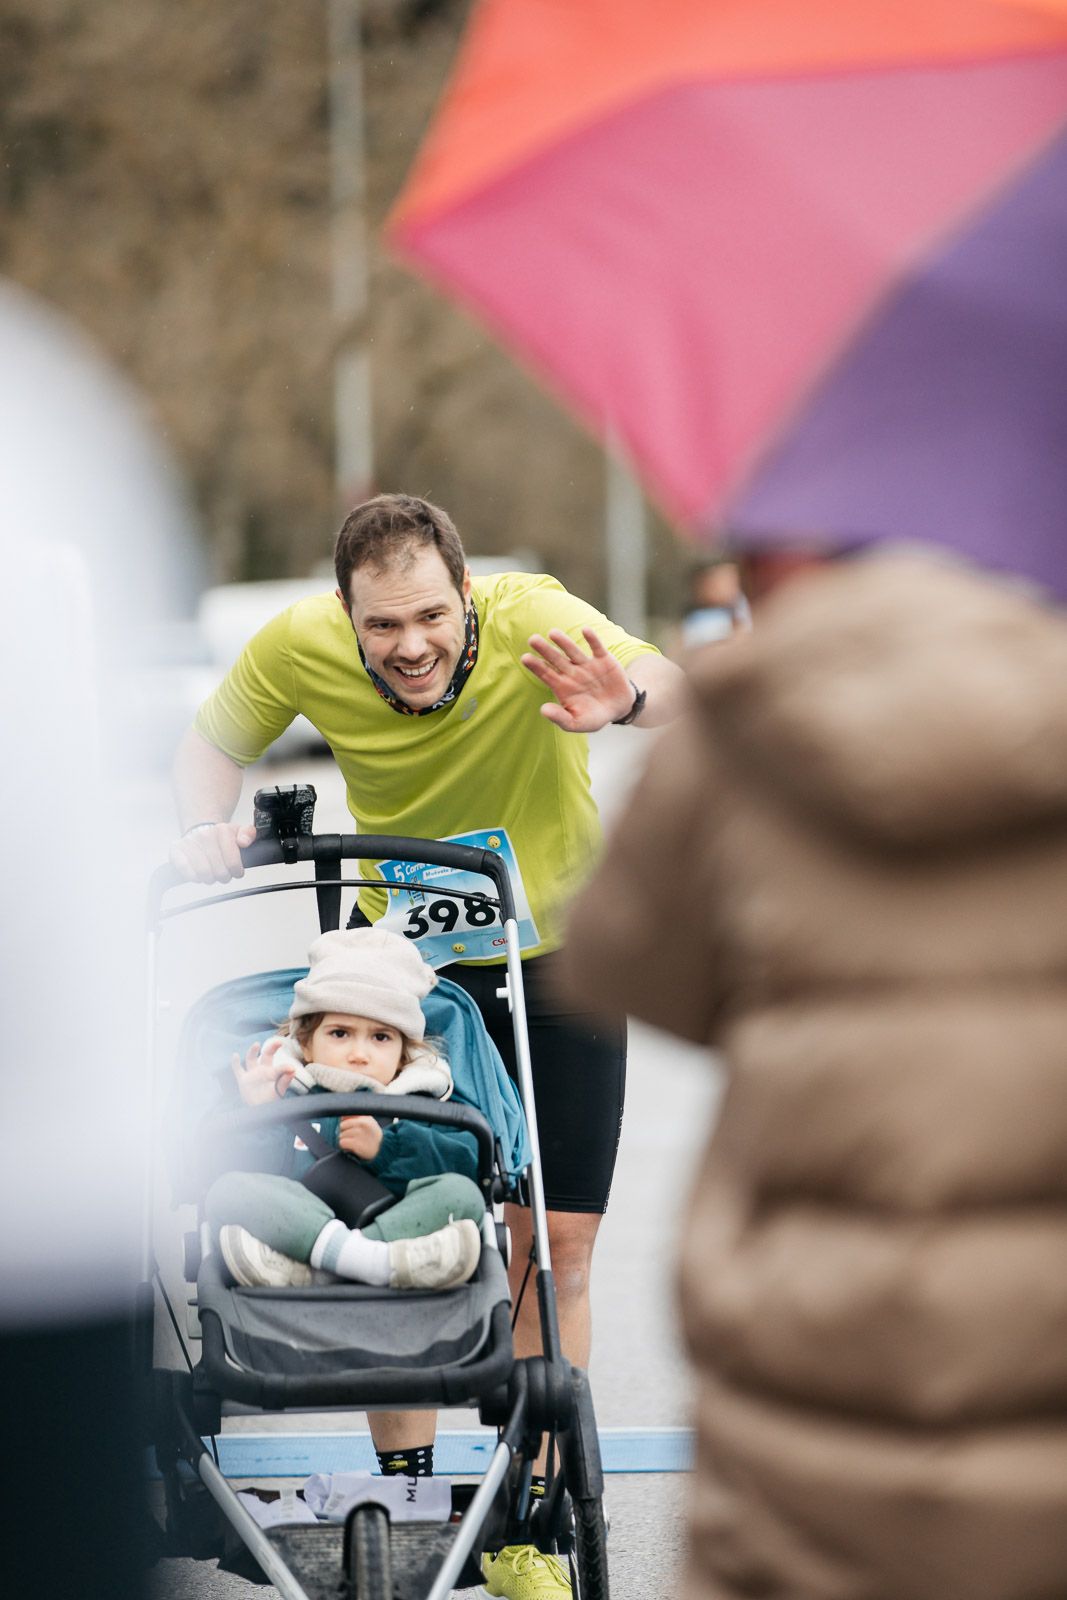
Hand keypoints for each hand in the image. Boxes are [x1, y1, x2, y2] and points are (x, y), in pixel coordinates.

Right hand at [170, 821, 256, 883]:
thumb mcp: (239, 833)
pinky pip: (185, 870)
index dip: (236, 871)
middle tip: (223, 873)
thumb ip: (248, 834)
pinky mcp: (176, 850)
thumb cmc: (220, 837)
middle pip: (219, 871)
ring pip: (203, 873)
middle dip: (224, 877)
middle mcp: (205, 835)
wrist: (200, 831)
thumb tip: (243, 842)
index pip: (233, 862)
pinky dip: (193, 877)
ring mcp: (190, 842)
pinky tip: (198, 874)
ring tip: (211, 874)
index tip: (236, 871)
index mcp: (222, 830)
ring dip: (209, 878)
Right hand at [232, 1037, 293, 1105]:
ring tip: (257, 1044)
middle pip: (267, 1056)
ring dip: (253, 1051)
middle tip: (279, 1042)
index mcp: (274, 1073)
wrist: (260, 1111)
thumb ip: (285, 1080)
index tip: (290, 1064)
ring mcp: (252, 1074)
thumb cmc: (271, 1100)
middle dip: (272, 1048)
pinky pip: (238, 1069)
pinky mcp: (243, 1080)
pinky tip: (235, 1055)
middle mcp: (263, 1071)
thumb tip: (293, 1069)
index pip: (280, 1067)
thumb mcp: (279, 1090)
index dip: (284, 1067)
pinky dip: (235, 1063)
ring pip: (251, 1059)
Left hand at [338, 1115, 383, 1160]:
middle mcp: (363, 1124)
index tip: (348, 1127)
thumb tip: (341, 1117)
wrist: (382, 1150)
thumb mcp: (368, 1122)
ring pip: (341, 1134)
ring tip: (351, 1142)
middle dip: (344, 1131)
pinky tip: (350, 1147)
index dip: (345, 1122)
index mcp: (365, 1117)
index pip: (346, 1116)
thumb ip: (356, 1117)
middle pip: (342, 1125)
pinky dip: (344, 1146)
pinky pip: (342, 1142)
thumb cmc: (372, 1135)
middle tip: (350, 1136)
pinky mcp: (357, 1144)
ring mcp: (360, 1134)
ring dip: (344, 1139)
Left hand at [521, 627, 635, 732]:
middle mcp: (572, 672)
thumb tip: (543, 710)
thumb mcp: (577, 723)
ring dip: (564, 642)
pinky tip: (585, 630)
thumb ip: (560, 718)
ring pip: (573, 651)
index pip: (545, 673)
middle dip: (544, 649)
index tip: (525, 658)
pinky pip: (597, 648)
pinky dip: (592, 639)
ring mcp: (587, 664)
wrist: (619, 708)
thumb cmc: (594, 717)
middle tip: (532, 639)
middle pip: (555, 659)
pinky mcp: (604, 660)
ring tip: (552, 633)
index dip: (535, 666)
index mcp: (562, 685)